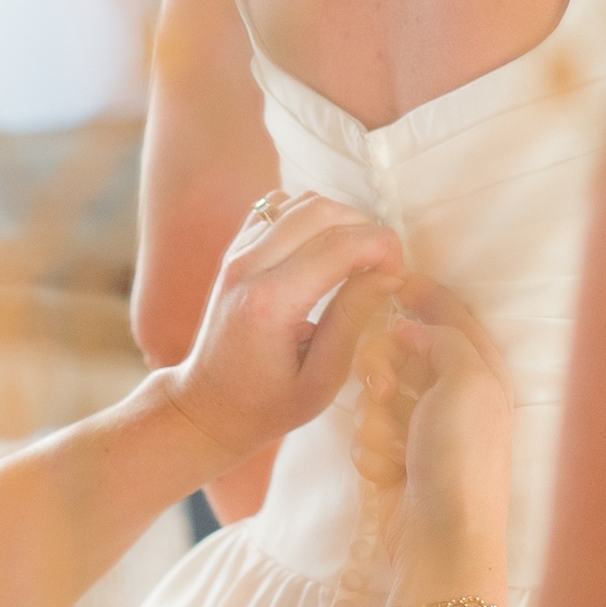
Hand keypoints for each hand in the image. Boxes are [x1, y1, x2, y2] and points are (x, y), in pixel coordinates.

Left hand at [166, 192, 402, 467]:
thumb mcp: (320, 381)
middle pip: (322, 211)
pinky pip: (280, 207)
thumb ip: (352, 321)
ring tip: (357, 259)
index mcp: (270, 302)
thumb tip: (388, 274)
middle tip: (383, 266)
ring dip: (341, 220)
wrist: (207, 405)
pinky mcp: (235, 248)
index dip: (382, 248)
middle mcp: (248, 266)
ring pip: (302, 201)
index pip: (340, 245)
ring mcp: (237, 252)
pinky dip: (311, 217)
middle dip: (366, 229)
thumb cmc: (266, 404)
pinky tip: (323, 251)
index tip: (398, 275)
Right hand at [353, 279, 511, 573]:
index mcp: (485, 373)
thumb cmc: (461, 456)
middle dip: (385, 367)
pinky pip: (368, 433)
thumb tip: (411, 326)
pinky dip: (373, 451)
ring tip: (392, 447)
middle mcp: (457, 398)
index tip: (396, 279)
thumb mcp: (467, 379)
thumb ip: (442, 337)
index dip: (427, 296)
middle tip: (382, 387)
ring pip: (378, 394)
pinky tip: (387, 472)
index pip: (454, 318)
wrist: (441, 538)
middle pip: (404, 353)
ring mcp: (425, 432)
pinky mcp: (398, 461)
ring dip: (377, 418)